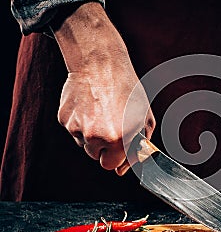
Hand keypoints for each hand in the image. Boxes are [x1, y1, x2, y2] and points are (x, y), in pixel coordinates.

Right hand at [53, 2, 155, 170]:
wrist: (101, 64)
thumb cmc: (126, 89)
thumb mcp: (145, 117)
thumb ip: (138, 145)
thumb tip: (124, 167)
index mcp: (119, 139)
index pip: (111, 166)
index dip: (115, 158)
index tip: (117, 150)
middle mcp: (97, 137)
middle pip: (95, 157)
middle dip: (103, 148)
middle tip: (110, 127)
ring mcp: (78, 128)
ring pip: (84, 144)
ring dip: (92, 135)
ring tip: (101, 112)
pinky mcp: (65, 119)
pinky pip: (74, 130)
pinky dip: (81, 123)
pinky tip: (90, 106)